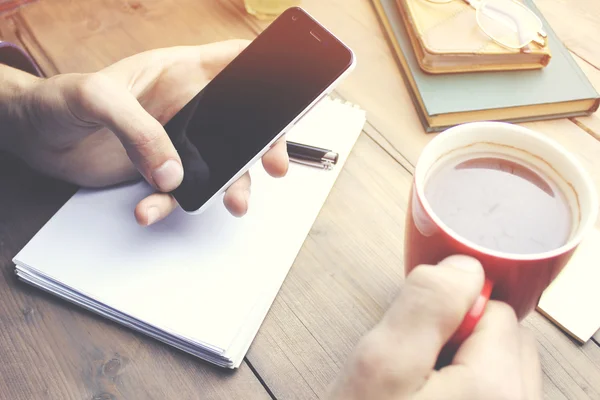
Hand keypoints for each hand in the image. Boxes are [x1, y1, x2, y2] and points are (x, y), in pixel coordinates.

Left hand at [10, 40, 287, 224]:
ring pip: (217, 163)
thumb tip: (173, 171)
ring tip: (232, 203)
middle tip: (272, 164)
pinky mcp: (160, 170)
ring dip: (228, 185)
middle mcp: (185, 106)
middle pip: (240, 121)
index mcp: (177, 72)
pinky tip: (149, 210)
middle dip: (262, 143)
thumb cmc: (56, 100)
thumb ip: (139, 129)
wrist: (32, 139)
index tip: (293, 89)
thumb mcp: (96, 99)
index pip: (234, 62)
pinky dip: (168, 206)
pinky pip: (178, 191)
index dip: (268, 70)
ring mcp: (176, 140)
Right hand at [329, 255, 541, 399]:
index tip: (415, 343)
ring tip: (418, 394)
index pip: (496, 310)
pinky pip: (492, 397)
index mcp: (500, 392)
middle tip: (413, 372)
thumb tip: (465, 266)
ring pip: (500, 369)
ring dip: (460, 367)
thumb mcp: (381, 365)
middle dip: (459, 340)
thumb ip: (428, 304)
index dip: (449, 316)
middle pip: (507, 340)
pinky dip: (464, 391)